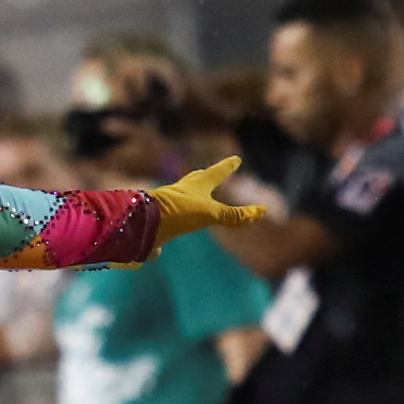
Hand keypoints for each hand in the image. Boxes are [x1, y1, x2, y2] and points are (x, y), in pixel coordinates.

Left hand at [148, 156, 266, 236]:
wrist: (142, 223)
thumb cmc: (178, 212)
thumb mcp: (210, 213)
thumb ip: (233, 215)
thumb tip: (261, 211)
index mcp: (196, 186)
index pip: (217, 173)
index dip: (227, 167)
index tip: (236, 159)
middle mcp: (180, 192)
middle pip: (195, 181)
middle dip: (204, 177)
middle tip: (207, 172)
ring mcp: (167, 205)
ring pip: (180, 198)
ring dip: (188, 197)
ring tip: (189, 201)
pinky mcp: (156, 222)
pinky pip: (165, 223)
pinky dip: (168, 228)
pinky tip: (160, 244)